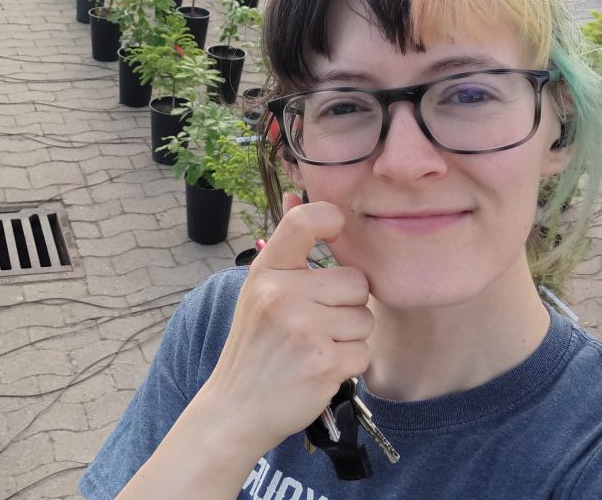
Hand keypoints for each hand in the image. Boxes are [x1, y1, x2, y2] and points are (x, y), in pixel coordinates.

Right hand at [198, 194, 373, 456]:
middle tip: (316, 325)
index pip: (303, 221)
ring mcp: (303, 328)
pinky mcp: (323, 362)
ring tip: (315, 348)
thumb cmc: (256, 345)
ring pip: (364, 319)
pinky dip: (349, 364)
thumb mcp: (260, 291)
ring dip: (350, 337)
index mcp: (267, 273)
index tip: (338, 228)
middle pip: (356, 281)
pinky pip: (364, 352)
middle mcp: (282, 294)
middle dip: (347, 306)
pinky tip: (320, 369)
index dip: (330, 217)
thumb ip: (286, 248)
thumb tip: (296, 193)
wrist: (237, 407)